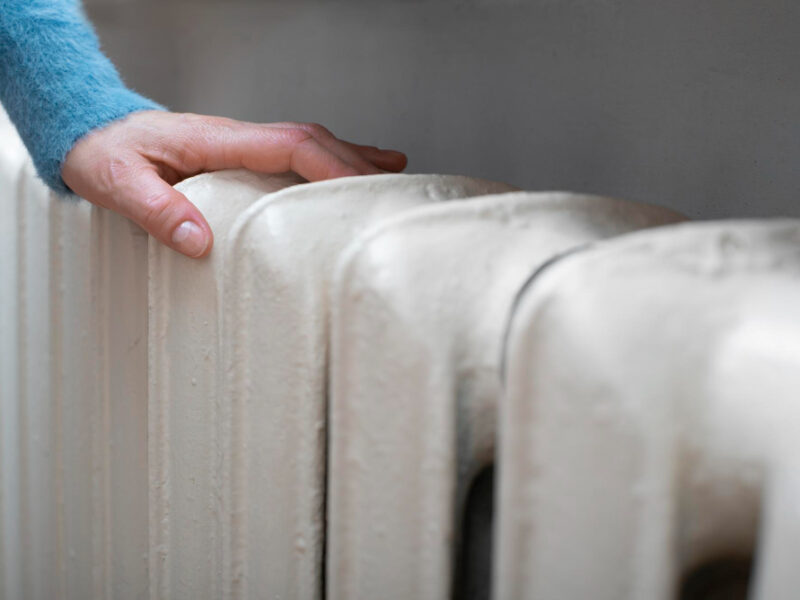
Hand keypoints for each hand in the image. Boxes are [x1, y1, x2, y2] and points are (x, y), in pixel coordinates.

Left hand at [61, 111, 407, 257]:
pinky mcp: (237, 155)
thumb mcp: (115, 183)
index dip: (330, 164)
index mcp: (215, 141)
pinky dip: (324, 160)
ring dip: (349, 158)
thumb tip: (198, 240)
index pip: (288, 145)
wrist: (89, 131)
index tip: (359, 187)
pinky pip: (291, 153)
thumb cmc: (102, 152)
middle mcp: (234, 137)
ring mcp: (239, 144)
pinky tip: (342, 171)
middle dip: (354, 162)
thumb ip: (154, 210)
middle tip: (390, 188)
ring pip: (307, 144)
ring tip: (388, 175)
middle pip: (311, 141)